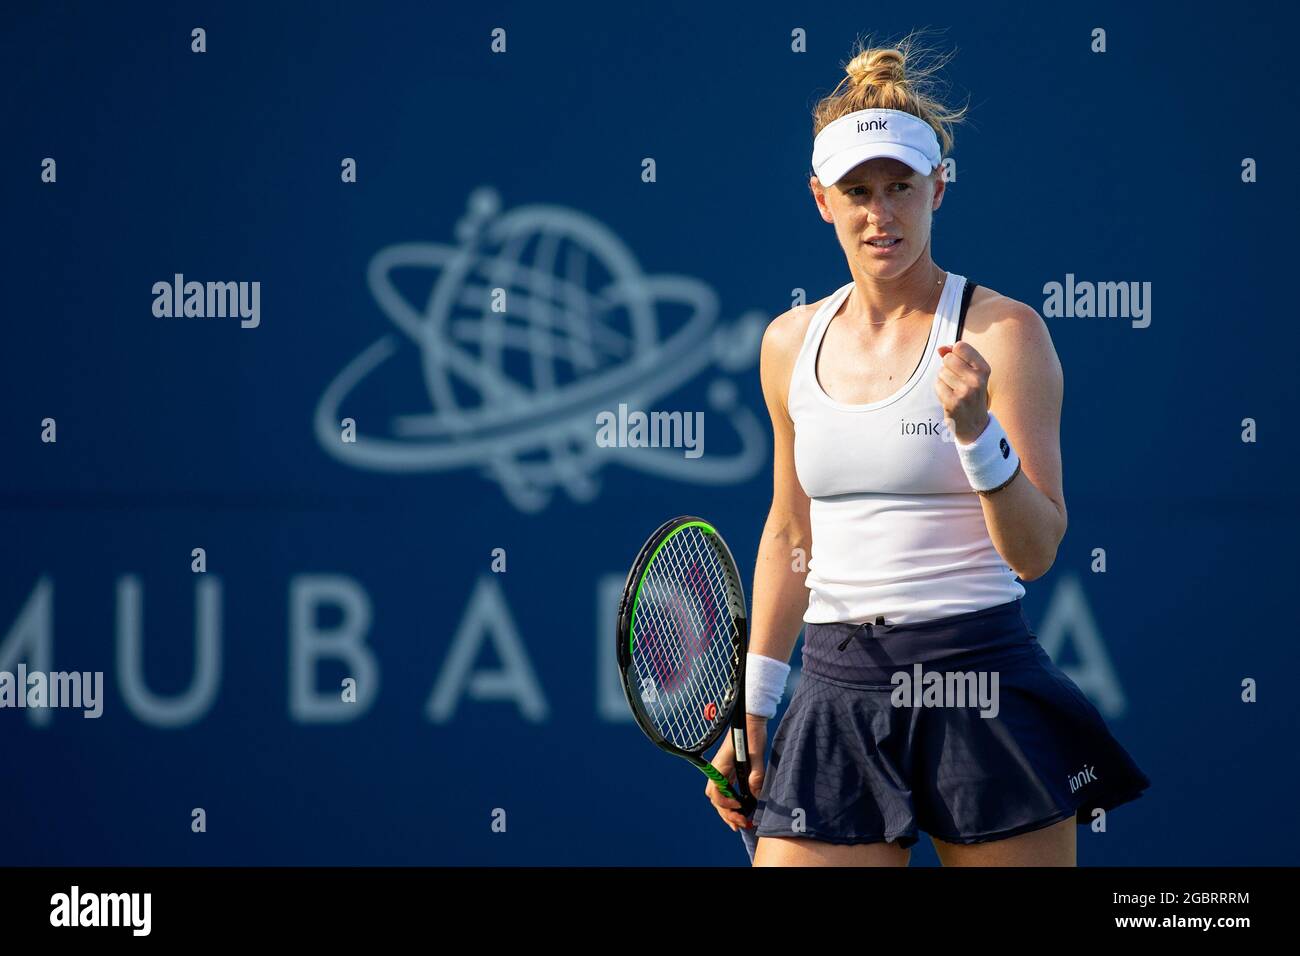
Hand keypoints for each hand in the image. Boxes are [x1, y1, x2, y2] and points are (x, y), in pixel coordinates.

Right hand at [703, 714, 766, 831]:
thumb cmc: (751, 733)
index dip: (726, 804)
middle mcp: (718, 771)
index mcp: (720, 766)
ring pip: (720, 797)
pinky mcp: (730, 771)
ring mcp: (723, 771)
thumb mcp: (756, 754)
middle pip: (716, 799)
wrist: (751, 719)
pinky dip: (732, 803)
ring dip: (728, 811)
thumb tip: (756, 796)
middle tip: (741, 824)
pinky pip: (727, 791)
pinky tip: (741, 810)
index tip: (739, 807)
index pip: (716, 792)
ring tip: (740, 824)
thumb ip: (756, 775)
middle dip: (727, 814)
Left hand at [936, 342, 991, 443]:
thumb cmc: (971, 394)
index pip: (960, 346)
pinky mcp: (952, 402)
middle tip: (957, 382)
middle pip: (948, 358)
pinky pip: (937, 385)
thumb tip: (940, 348)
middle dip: (948, 368)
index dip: (954, 353)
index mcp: (984, 369)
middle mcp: (977, 379)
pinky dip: (940, 390)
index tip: (959, 365)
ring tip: (954, 391)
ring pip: (941, 372)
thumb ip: (957, 356)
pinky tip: (949, 398)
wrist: (975, 425)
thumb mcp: (971, 373)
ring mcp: (965, 391)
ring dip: (944, 380)